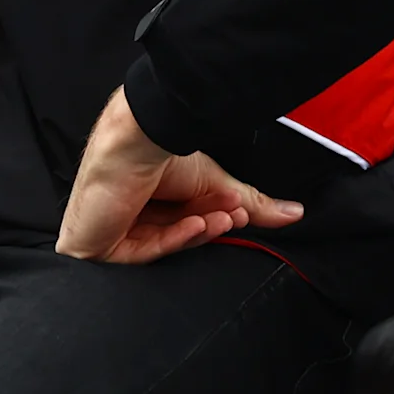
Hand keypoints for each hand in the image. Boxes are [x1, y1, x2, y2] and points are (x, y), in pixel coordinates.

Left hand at [54, 88, 302, 264]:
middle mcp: (130, 212)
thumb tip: (294, 213)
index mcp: (150, 196)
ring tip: (223, 217)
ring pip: (162, 245)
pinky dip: (174, 238)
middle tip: (234, 216)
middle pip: (176, 233)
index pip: (186, 220)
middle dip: (207, 225)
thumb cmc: (161, 152)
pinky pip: (142, 253)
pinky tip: (197, 224)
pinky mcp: (99, 247)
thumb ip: (253, 204)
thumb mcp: (217, 183)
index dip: (214, 219)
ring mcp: (113, 230)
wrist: (134, 140)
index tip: (240, 213)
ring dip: (196, 231)